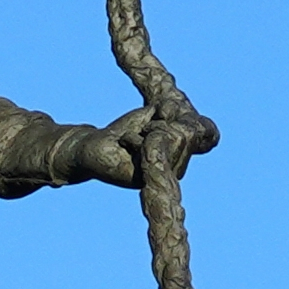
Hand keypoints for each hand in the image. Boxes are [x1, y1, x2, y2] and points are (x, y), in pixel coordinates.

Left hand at [90, 102, 214, 191]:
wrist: (93, 147)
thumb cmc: (122, 132)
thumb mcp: (149, 116)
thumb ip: (168, 112)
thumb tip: (172, 113)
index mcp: (178, 156)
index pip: (195, 133)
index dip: (178, 120)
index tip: (158, 120)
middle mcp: (174, 169)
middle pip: (183, 136)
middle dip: (159, 124)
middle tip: (142, 131)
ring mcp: (159, 174)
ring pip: (170, 139)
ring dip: (148, 130)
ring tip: (132, 137)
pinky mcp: (144, 177)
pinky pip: (150, 146)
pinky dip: (133, 138)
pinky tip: (124, 144)